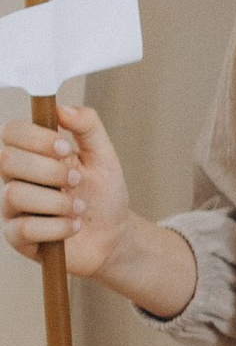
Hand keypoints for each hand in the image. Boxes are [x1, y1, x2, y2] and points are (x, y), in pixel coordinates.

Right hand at [2, 100, 133, 277]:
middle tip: (76, 180)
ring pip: (15, 194)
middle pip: (7, 160)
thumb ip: (87, 126)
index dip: (36, 137)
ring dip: (57, 201)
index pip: (11, 132)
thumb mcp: (104, 156)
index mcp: (33, 153)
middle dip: (50, 170)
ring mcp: (13, 207)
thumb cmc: (103, 195)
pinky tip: (74, 226)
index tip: (66, 148)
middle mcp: (17, 177)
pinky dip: (57, 227)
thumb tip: (62, 108)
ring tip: (79, 208)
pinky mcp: (18, 237)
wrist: (114, 236)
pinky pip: (24, 229)